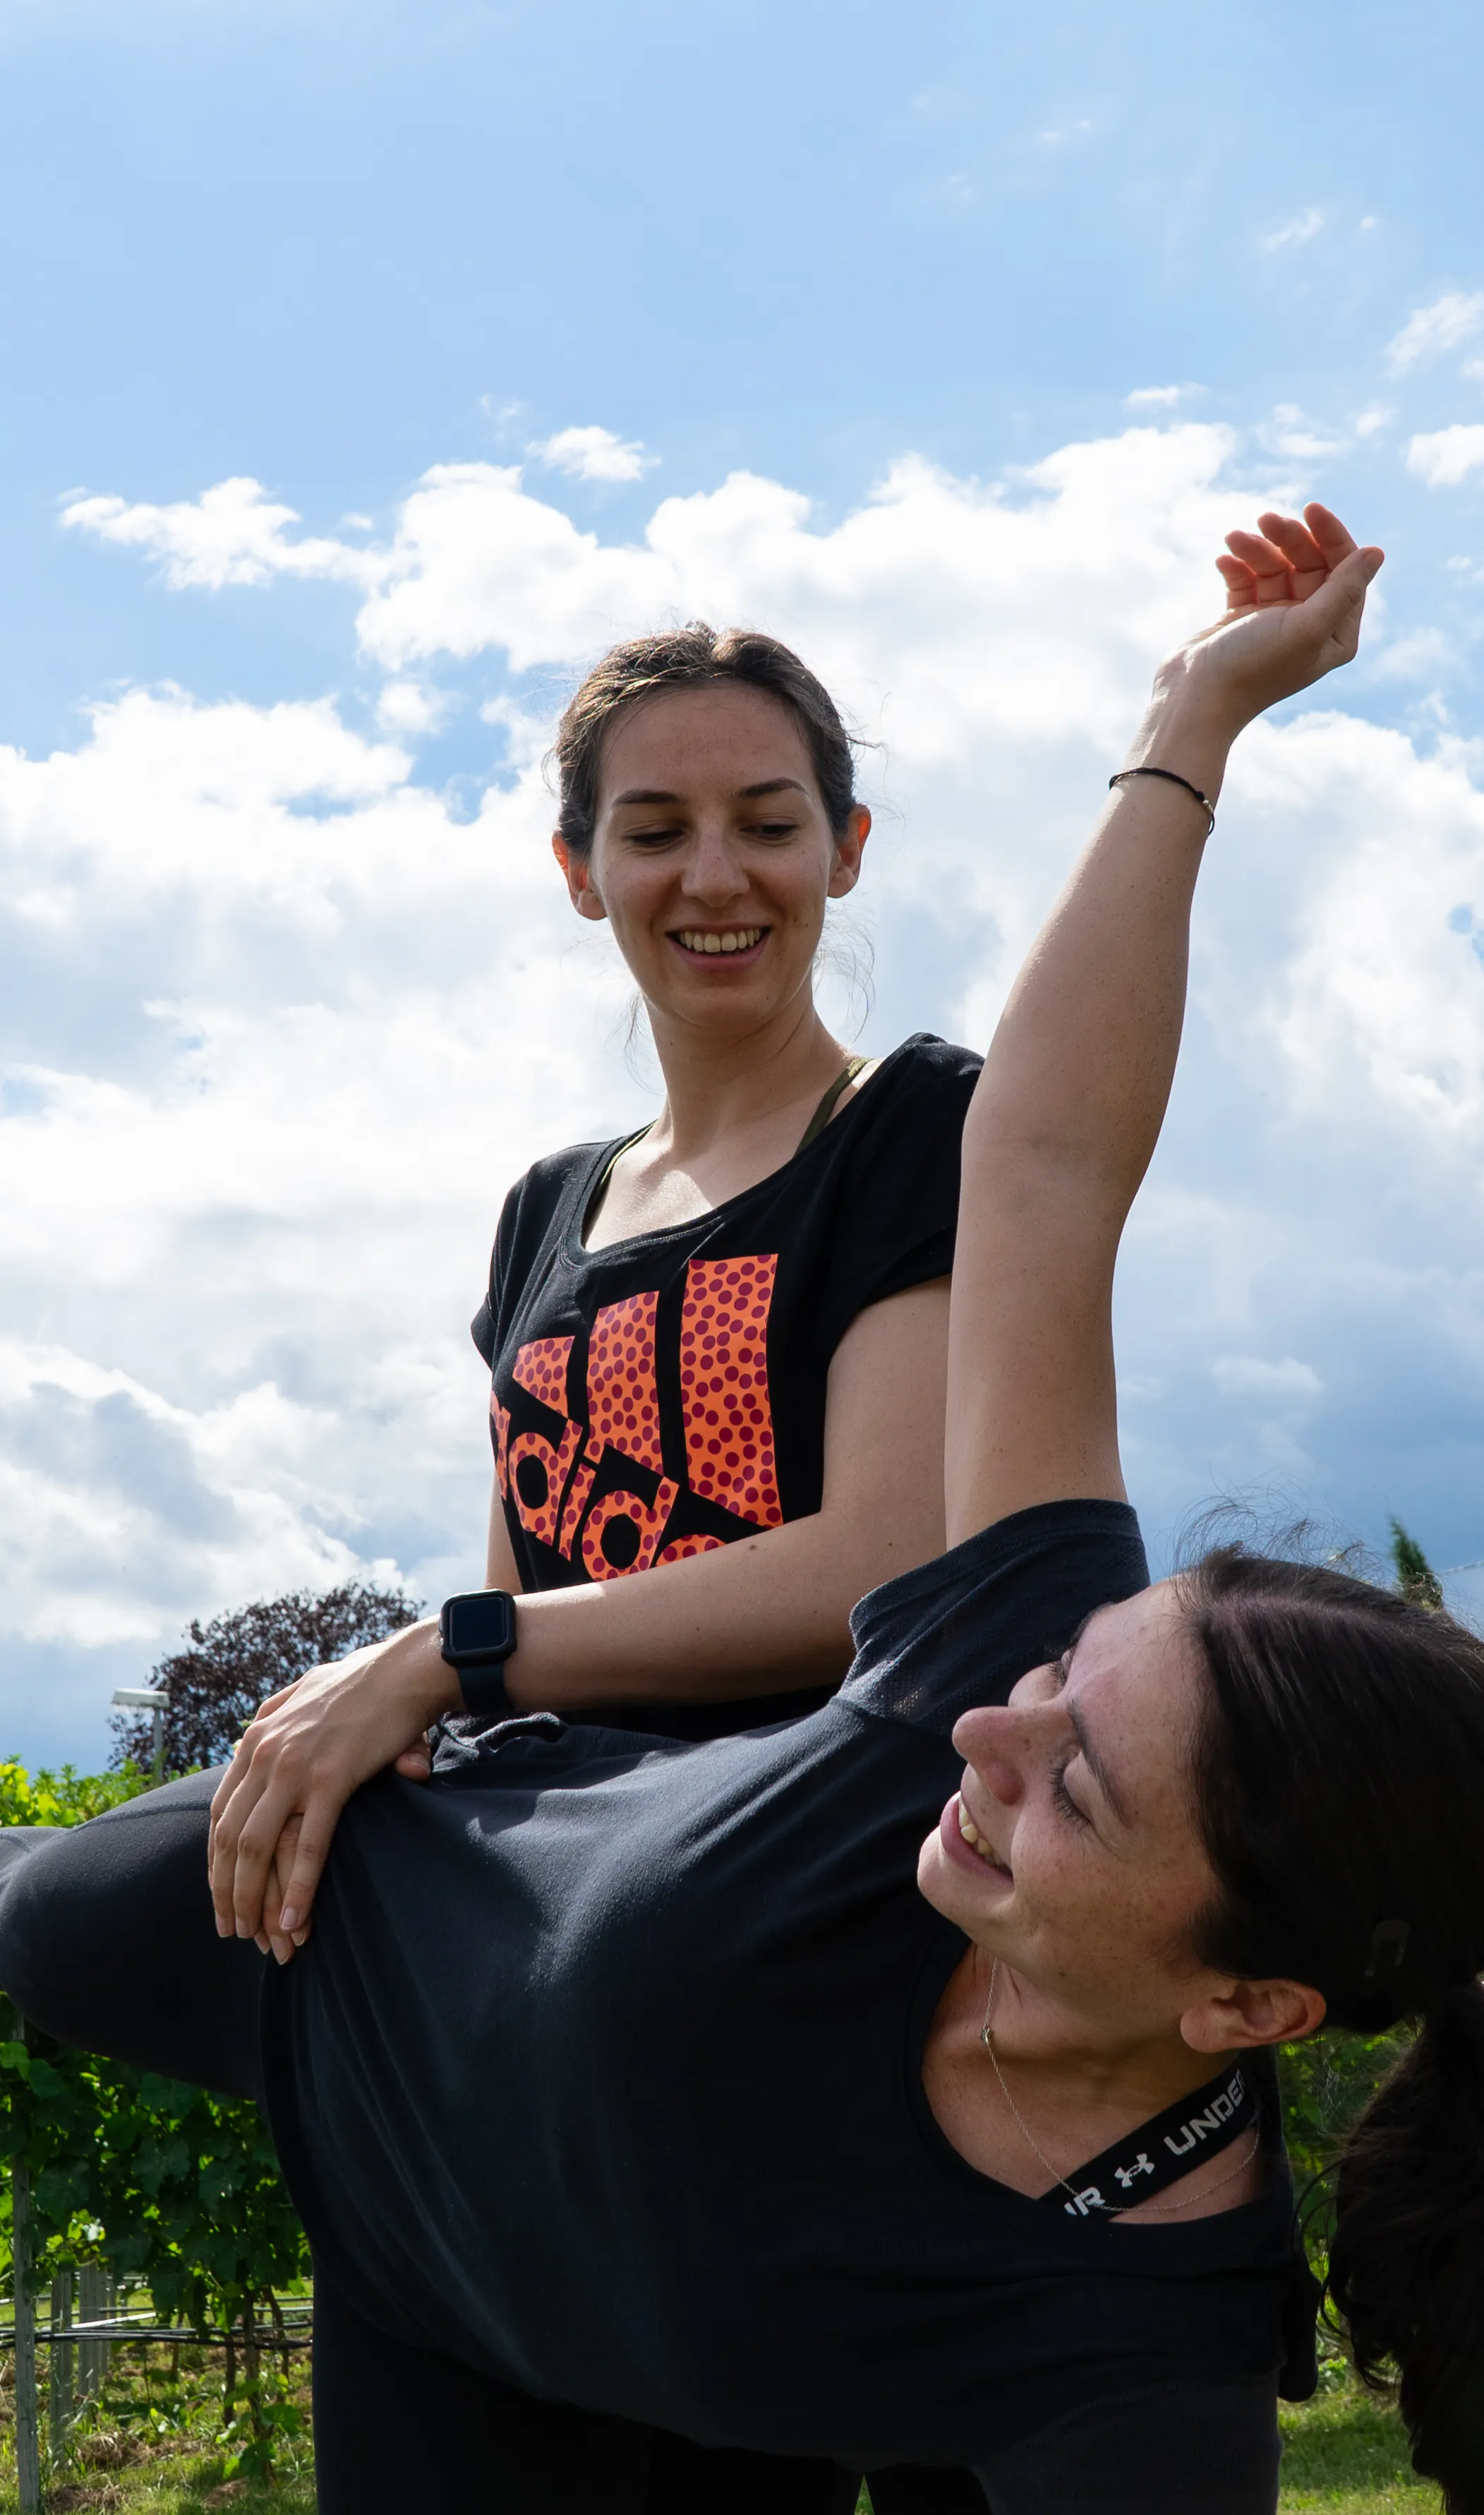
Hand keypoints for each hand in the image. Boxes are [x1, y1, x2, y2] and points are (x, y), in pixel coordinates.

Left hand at [207, 1620, 456, 1957]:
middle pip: (228, 1837)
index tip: (220, 1894)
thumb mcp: (303, 1695)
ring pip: (256, 1847)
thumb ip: (274, 1719)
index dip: (216, 1860)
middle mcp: (264, 1754)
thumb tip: (252, 1738)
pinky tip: (295, 1920)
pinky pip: (306, 1845)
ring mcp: (295, 1767)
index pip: (219, 1812)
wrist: (405, 1670)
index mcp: (256, 1738)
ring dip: (252, 1898)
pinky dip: (298, 1888)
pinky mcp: (331, 1780)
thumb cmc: (364, 1685)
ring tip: (256, 1936)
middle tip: (230, 1928)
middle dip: (225, 1889)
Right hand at [1160, 503, 1382, 736]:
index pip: (1343, 569)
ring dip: (1256, 548)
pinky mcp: (1242, 620)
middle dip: (1288, 538)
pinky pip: (1246, 580)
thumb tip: (1376, 553)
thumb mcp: (1306, 626)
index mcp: (1335, 633)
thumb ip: (1344, 589)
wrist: (1194, 699)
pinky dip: (1237, 566)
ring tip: (1235, 538)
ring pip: (1275, 567)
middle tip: (1265, 519)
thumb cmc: (1253, 667)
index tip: (1310, 509)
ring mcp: (1274, 622)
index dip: (1331, 535)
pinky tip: (1224, 560)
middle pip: (1309, 563)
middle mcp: (1309, 626)